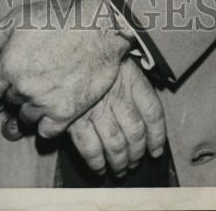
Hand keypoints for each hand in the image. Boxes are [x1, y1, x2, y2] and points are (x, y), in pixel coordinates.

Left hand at [0, 0, 128, 126]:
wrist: (97, 29)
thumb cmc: (56, 18)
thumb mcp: (17, 19)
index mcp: (8, 66)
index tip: (0, 81)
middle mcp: (23, 89)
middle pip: (8, 102)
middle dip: (13, 92)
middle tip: (27, 79)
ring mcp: (45, 104)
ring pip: (26, 118)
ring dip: (29, 108)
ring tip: (40, 91)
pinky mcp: (66, 114)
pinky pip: (47, 132)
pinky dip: (45, 124)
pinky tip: (50, 108)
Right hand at [67, 59, 165, 176]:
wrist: (58, 45)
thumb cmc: (86, 50)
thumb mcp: (112, 55)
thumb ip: (127, 79)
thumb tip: (140, 105)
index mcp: (130, 78)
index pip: (153, 112)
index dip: (157, 136)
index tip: (156, 151)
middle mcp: (116, 95)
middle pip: (135, 133)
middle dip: (136, 154)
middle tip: (134, 164)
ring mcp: (96, 108)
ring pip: (115, 144)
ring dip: (119, 162)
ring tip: (120, 170)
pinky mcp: (74, 118)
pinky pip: (90, 148)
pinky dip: (96, 162)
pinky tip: (99, 168)